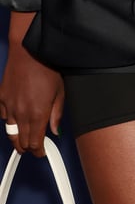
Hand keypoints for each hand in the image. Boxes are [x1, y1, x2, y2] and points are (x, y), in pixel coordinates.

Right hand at [0, 35, 63, 155]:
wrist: (30, 51)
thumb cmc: (48, 67)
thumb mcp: (60, 92)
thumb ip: (57, 114)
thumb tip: (55, 131)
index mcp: (38, 114)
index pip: (35, 144)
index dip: (38, 151)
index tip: (42, 152)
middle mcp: (22, 113)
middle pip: (21, 141)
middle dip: (28, 148)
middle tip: (34, 147)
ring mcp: (9, 106)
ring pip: (10, 132)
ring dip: (17, 137)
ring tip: (23, 138)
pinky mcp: (1, 98)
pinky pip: (3, 116)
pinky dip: (8, 120)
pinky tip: (15, 117)